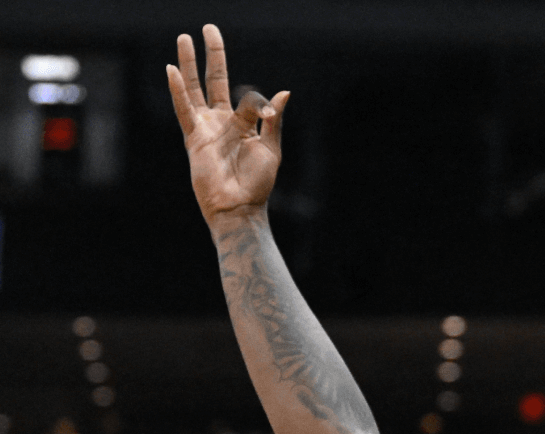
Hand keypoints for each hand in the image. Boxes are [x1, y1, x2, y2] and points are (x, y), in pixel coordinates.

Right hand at [167, 25, 289, 224]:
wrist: (239, 205)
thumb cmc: (257, 183)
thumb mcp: (271, 149)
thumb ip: (273, 120)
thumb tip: (284, 92)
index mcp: (243, 124)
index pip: (249, 99)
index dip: (260, 103)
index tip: (269, 115)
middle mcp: (221, 122)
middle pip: (214, 81)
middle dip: (212, 56)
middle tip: (208, 29)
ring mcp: (205, 127)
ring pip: (194, 88)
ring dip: (189, 64)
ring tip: (184, 38)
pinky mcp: (193, 137)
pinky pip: (184, 109)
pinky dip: (178, 90)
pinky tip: (171, 69)